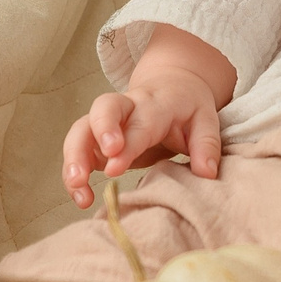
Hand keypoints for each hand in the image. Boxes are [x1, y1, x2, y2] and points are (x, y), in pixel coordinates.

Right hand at [62, 35, 233, 206]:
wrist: (172, 86)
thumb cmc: (188, 107)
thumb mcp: (207, 119)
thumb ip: (207, 144)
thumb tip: (207, 172)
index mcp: (155, 104)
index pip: (138, 123)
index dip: (124, 144)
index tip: (114, 168)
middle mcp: (126, 107)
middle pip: (101, 110)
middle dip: (94, 136)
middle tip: (90, 167)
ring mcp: (106, 121)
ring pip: (81, 129)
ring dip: (74, 158)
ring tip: (78, 188)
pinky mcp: (96, 137)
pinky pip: (77, 149)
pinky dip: (73, 172)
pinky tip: (80, 196)